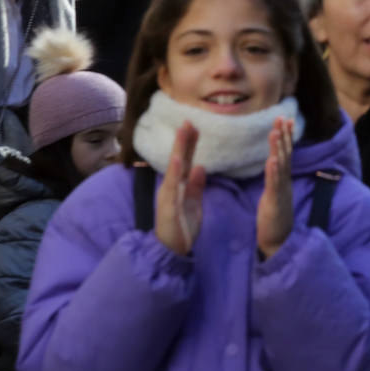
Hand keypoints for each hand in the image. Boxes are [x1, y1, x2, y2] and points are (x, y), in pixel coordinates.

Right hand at [155, 122, 205, 256]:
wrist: (172, 250)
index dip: (189, 144)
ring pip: (174, 170)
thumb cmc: (183, 227)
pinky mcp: (168, 207)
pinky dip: (176, 174)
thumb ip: (196, 185)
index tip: (194, 125)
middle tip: (188, 120)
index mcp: (179, 186)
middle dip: (182, 141)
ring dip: (178, 151)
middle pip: (178, 160)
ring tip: (183, 133)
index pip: (185, 160)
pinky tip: (179, 161)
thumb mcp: (194, 202)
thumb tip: (200, 166)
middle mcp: (171, 188)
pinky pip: (173, 188)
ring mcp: (168, 197)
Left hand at [256, 118, 294, 259]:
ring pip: (280, 166)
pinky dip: (273, 172)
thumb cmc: (274, 219)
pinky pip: (274, 185)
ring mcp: (281, 191)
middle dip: (283, 136)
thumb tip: (274, 164)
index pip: (285, 154)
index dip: (286, 137)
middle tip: (282, 117)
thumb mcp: (274, 195)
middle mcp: (285, 182)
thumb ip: (275, 179)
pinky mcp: (275, 202)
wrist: (278, 242)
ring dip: (279, 148)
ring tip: (276, 132)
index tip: (285, 119)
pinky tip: (272, 160)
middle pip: (285, 155)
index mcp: (283, 180)